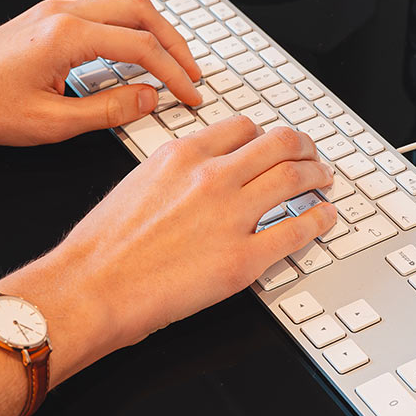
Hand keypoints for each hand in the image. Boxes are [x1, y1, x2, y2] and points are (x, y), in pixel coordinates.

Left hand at [0, 0, 201, 145]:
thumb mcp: (52, 124)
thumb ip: (108, 110)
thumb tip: (148, 99)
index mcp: (66, 36)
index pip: (141, 47)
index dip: (174, 73)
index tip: (191, 95)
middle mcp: (62, 13)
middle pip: (140, 12)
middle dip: (174, 43)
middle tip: (192, 73)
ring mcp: (52, 11)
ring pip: (121, 5)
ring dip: (151, 31)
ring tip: (169, 62)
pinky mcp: (44, 19)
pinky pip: (99, 12)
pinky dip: (126, 30)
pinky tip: (131, 55)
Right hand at [0, 118, 338, 379]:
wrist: (90, 287)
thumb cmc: (102, 247)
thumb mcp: (137, 185)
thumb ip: (175, 175)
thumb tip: (199, 179)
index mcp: (182, 155)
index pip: (243, 128)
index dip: (267, 134)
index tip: (275, 142)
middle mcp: (211, 177)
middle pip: (278, 144)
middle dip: (303, 146)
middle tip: (312, 155)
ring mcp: (231, 216)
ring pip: (294, 177)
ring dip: (317, 175)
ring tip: (325, 181)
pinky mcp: (243, 259)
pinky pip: (297, 230)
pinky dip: (319, 221)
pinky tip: (325, 219)